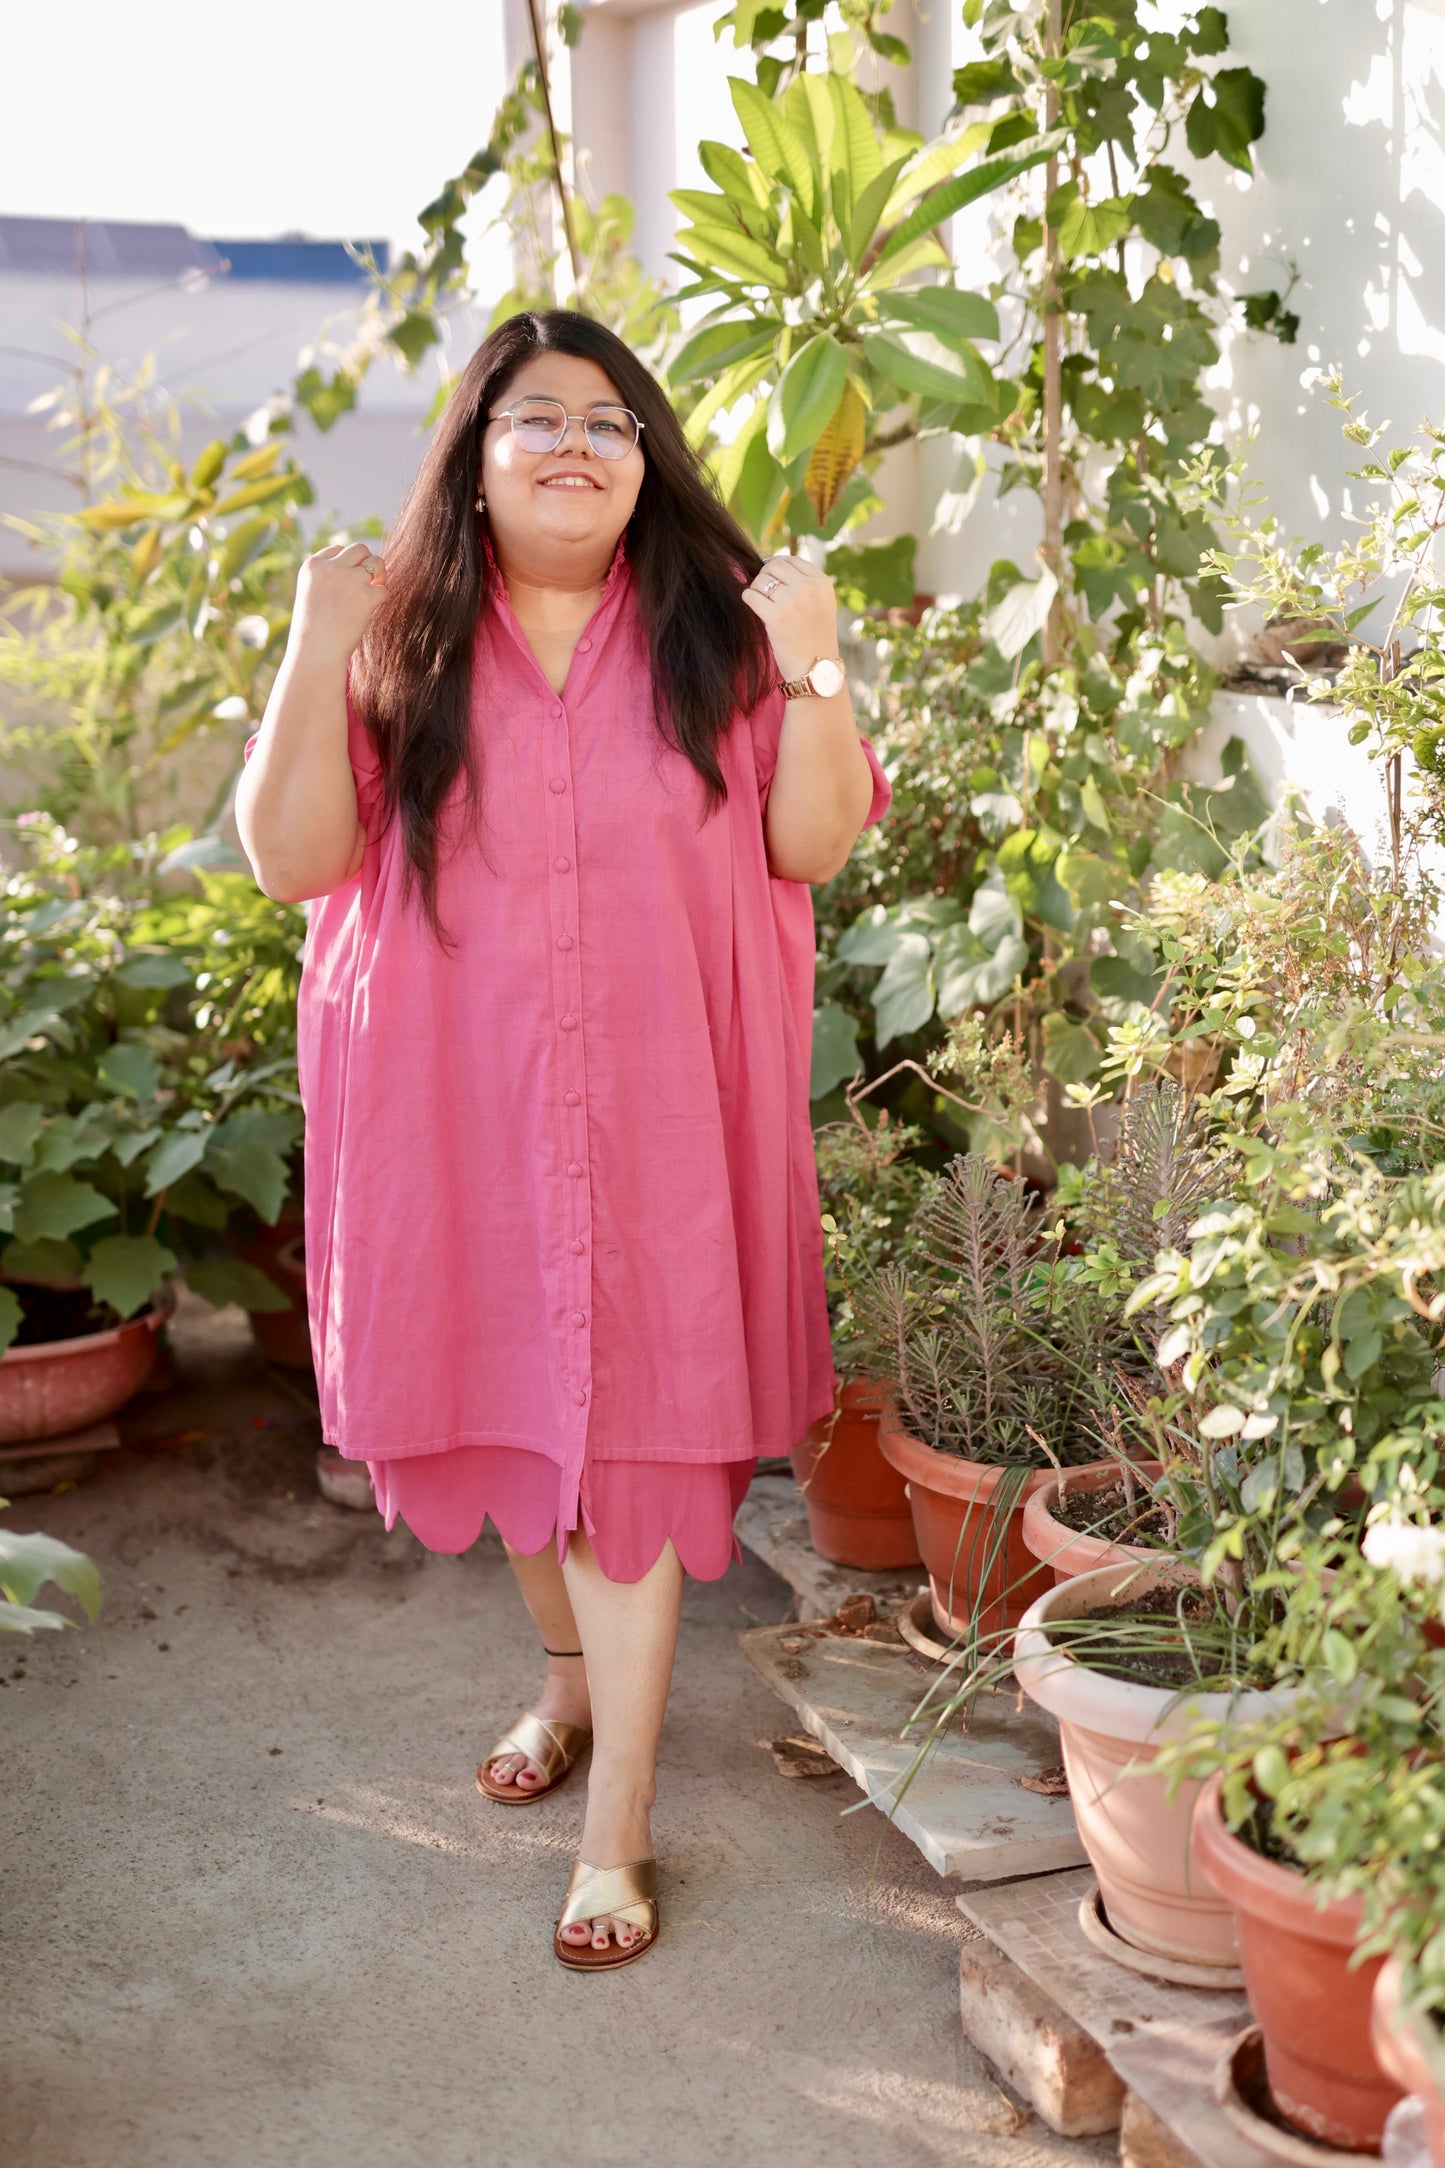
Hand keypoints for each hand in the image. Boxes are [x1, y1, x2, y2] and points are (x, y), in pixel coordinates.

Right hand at [289, 541, 387, 668]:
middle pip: (360, 549)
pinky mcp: (366, 597)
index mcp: (312, 565)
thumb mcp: (311, 594)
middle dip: (367, 563)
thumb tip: (361, 568)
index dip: (348, 564)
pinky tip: (372, 610)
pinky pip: (384, 589)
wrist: (315, 653)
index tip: (348, 581)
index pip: (338, 549)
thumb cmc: (313, 630)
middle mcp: (330, 567)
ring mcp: (349, 580)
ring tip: (372, 593)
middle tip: (367, 583)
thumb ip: (329, 577)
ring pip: (377, 562)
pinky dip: (382, 599)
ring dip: (380, 576)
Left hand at [740, 555, 839, 684]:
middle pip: (773, 566)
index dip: (776, 568)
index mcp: (821, 582)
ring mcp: (793, 601)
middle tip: (765, 593)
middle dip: (764, 577)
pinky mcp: (776, 617)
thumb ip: (804, 583)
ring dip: (756, 590)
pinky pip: (750, 596)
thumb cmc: (815, 637)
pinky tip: (754, 607)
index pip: (790, 560)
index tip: (772, 580)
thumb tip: (769, 563)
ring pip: (760, 581)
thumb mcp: (821, 603)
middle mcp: (809, 588)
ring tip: (763, 604)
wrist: (817, 669)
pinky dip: (748, 599)